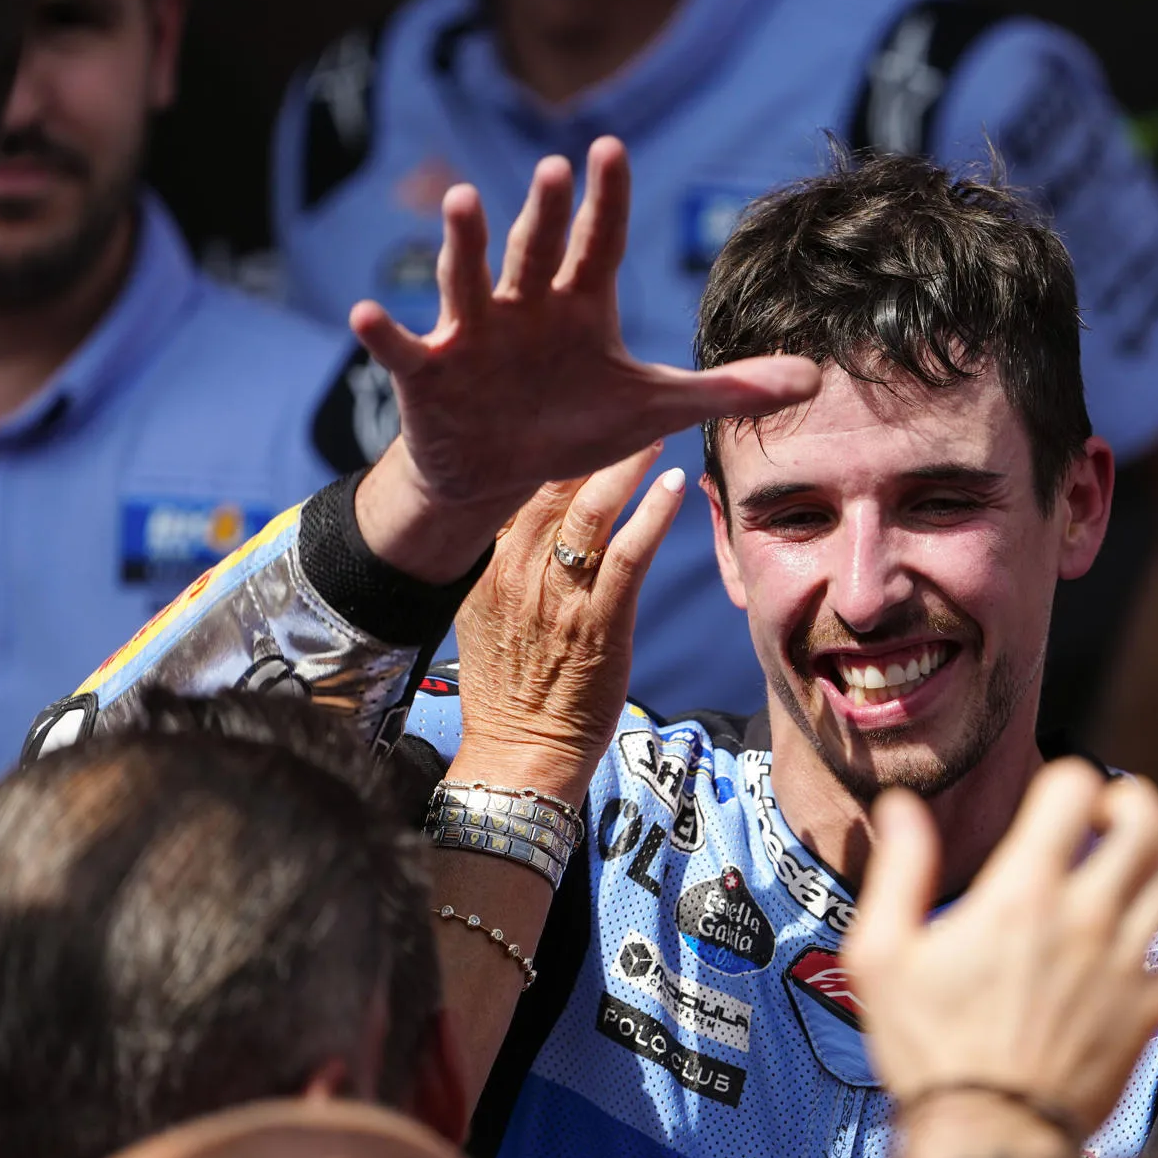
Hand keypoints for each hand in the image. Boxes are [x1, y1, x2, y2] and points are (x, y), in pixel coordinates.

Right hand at [350, 140, 817, 578]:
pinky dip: (384, 333)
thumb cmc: (576, 424)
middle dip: (543, 213)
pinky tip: (367, 314)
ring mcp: (473, 334)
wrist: (501, 469)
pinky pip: (403, 348)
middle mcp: (525, 306)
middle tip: (551, 168)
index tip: (611, 150)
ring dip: (464, 246)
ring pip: (469, 280)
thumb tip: (816, 379)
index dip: (605, 201)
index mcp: (579, 305)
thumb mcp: (657, 408)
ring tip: (462, 203)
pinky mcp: (429, 373)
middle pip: (536, 251)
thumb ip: (731, 389)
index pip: (598, 243)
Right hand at [449, 444, 682, 792]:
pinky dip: (653, 515)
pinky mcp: (601, 622)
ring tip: (654, 431)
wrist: (520, 753)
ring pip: (591, 511)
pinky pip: (629, 555)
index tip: (569, 412)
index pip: (513, 486)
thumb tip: (525, 518)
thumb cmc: (509, 687)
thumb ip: (503, 563)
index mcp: (487, 566)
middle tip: (620, 403)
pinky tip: (673, 485)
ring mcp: (559, 597)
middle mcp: (518, 573)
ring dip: (626, 465)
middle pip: (551, 486)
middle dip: (586, 440)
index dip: (544, 445)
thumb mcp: (484, 613)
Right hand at [843, 761, 1157, 1136]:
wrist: (985, 1137)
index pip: (1074, 787)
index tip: (1057, 800)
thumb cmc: (930, 1050)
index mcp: (1021, 893)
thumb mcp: (883, 954)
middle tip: (1110, 816)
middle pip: (1145, 821)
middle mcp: (1085, 917)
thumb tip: (901, 807)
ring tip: (1140, 862)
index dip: (1069, 777)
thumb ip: (900, 870)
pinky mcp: (1152, 1009)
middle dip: (1130, 802)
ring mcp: (1127, 963)